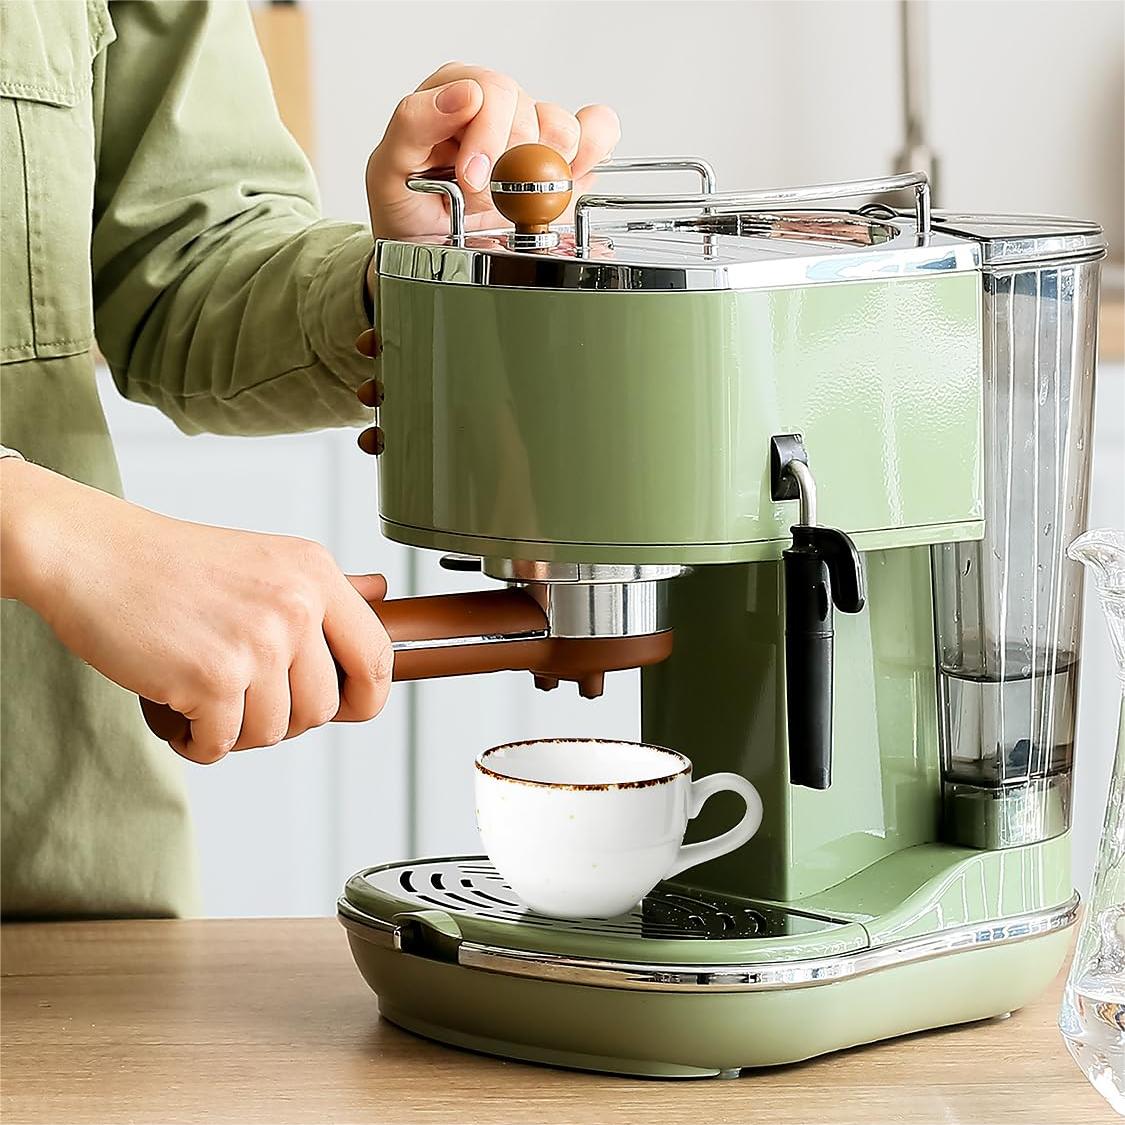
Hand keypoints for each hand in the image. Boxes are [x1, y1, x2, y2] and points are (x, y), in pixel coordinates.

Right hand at [1, 460, 391, 764]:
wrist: (92, 554)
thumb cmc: (171, 565)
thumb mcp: (265, 561)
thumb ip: (323, 591)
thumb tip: (383, 593)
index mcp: (315, 574)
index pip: (377, 656)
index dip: (366, 697)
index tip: (345, 708)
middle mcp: (296, 605)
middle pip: (322, 708)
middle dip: (281, 718)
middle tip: (240, 697)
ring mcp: (258, 641)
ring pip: (273, 732)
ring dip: (235, 730)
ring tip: (204, 699)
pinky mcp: (213, 676)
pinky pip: (223, 744)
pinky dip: (198, 741)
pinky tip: (180, 713)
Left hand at [366, 62, 620, 239]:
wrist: (427, 250)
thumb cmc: (406, 208)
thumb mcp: (388, 170)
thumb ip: (413, 124)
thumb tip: (462, 94)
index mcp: (452, 92)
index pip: (489, 90)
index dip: (487, 137)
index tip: (473, 180)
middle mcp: (495, 105)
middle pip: (528, 112)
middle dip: (510, 166)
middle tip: (488, 199)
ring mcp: (530, 130)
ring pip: (563, 127)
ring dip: (543, 170)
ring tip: (515, 198)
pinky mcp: (562, 157)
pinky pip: (597, 132)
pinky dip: (591, 153)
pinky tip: (569, 177)